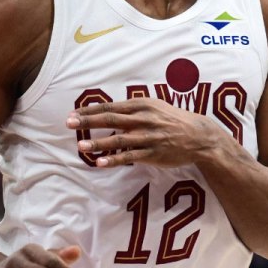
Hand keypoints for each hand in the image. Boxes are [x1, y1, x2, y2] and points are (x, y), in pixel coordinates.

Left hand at [68, 98, 220, 167]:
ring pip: (118, 139)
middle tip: (69, 123)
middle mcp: (144, 119)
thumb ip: (133, 109)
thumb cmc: (174, 120)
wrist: (199, 136)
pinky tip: (100, 163)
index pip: (111, 106)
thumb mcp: (155, 107)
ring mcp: (148, 137)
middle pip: (111, 119)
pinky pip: (130, 157)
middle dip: (88, 121)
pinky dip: (114, 159)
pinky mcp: (153, 154)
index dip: (90, 110)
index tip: (73, 113)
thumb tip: (109, 111)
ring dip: (98, 142)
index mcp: (143, 105)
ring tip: (81, 146)